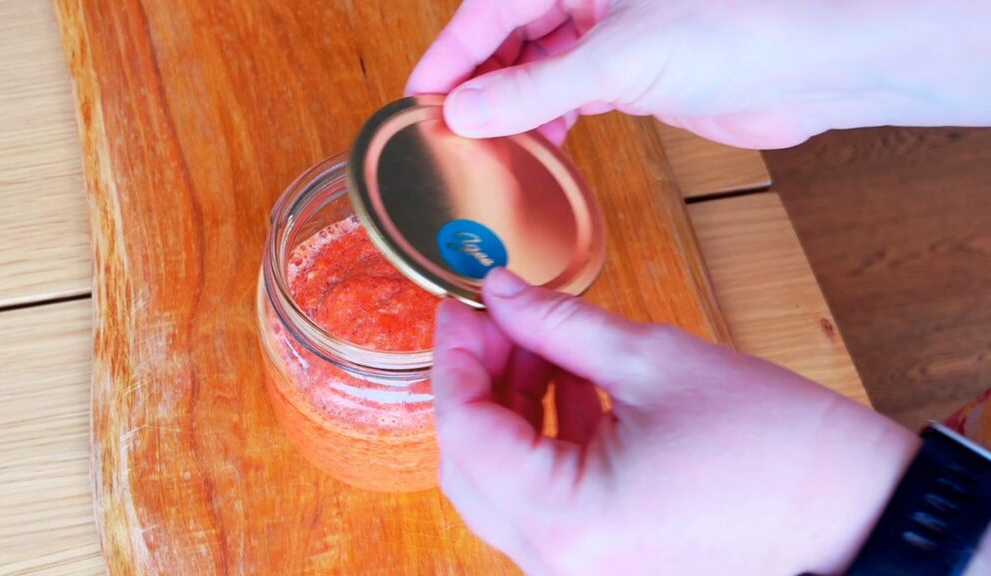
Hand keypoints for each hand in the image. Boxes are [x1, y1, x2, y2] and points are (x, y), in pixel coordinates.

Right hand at [408, 0, 990, 147]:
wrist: (811, 67)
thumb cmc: (739, 30)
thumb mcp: (617, 59)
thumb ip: (535, 87)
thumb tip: (468, 109)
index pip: (491, 8)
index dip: (451, 53)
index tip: (419, 95)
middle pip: (510, 36)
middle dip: (479, 81)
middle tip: (446, 125)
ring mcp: (612, 36)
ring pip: (538, 68)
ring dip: (511, 105)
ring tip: (483, 142)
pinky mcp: (633, 75)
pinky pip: (571, 95)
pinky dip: (548, 120)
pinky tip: (534, 144)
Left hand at [433, 269, 917, 574]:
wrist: (852, 504)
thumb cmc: (772, 443)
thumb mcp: (652, 360)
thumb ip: (558, 324)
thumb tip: (501, 291)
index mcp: (566, 519)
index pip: (466, 430)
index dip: (455, 357)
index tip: (460, 306)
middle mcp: (561, 560)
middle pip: (473, 463)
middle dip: (480, 381)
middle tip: (498, 319)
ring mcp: (582, 566)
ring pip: (506, 480)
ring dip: (513, 406)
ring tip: (542, 342)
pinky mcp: (605, 556)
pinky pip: (548, 496)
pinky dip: (546, 438)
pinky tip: (572, 382)